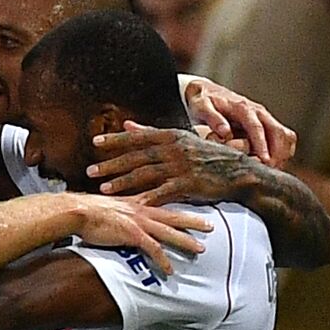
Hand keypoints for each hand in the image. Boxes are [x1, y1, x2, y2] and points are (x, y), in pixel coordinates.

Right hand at [67, 192, 211, 275]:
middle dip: (193, 221)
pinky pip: (154, 249)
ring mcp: (139, 222)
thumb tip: (111, 219)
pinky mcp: (133, 235)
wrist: (76, 211)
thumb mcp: (104, 207)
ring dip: (186, 241)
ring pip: (170, 232)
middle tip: (210, 226)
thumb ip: (114, 213)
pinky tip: (170, 270)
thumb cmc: (84, 211)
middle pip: (173, 216)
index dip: (177, 210)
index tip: (191, 212)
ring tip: (201, 249)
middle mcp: (141, 211)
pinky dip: (163, 260)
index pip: (162, 206)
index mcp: (135, 203)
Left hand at [88, 121, 259, 205]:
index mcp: (172, 136)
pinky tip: (132, 204)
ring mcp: (182, 166)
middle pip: (136, 156)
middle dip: (111, 164)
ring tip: (103, 189)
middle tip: (89, 171)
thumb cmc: (208, 156)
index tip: (94, 143)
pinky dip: (147, 198)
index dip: (116, 140)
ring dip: (122, 182)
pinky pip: (164, 192)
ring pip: (146, 174)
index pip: (138, 137)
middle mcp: (175, 149)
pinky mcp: (190, 184)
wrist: (240, 173)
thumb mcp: (182, 139)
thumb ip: (151, 133)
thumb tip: (126, 124)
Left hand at [183, 77, 294, 166]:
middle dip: (278, 153)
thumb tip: (225, 132)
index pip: (256, 127)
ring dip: (283, 154)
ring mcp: (266, 118)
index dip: (261, 145)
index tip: (265, 161)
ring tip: (273, 171)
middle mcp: (259, 112)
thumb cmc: (203, 102)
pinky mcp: (268, 124)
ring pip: (285, 136)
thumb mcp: (201, 107)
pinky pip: (285, 138)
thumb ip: (212, 118)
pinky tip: (276, 165)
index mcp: (243, 108)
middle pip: (278, 132)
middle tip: (270, 171)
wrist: (209, 92)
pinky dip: (284, 152)